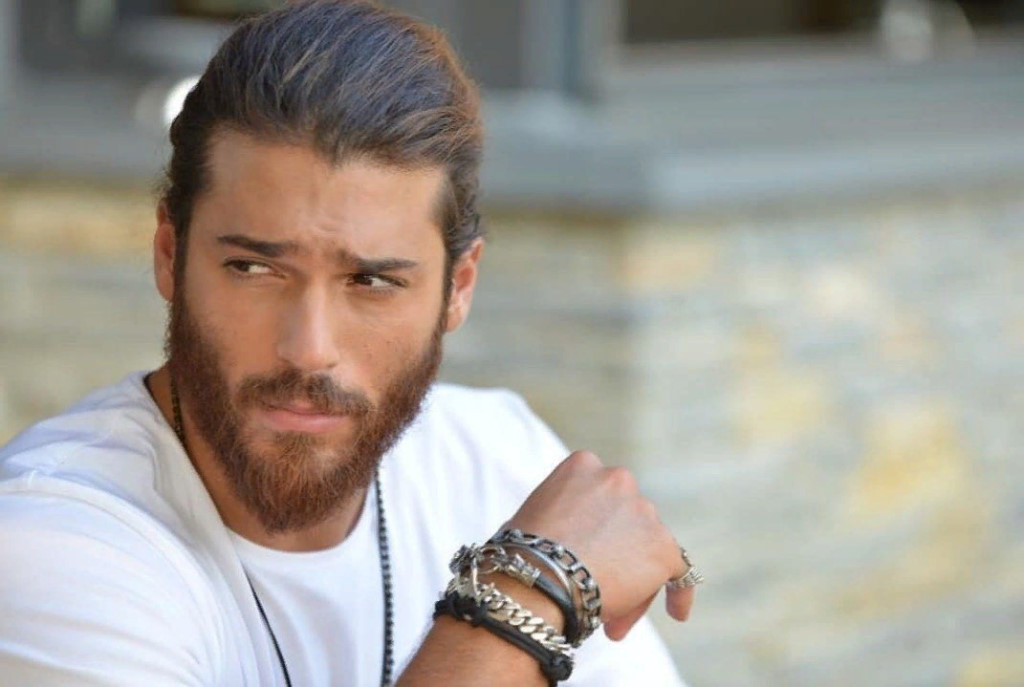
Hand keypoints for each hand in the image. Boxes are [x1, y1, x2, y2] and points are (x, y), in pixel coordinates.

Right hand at [504, 450, 695, 640]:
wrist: (538, 579)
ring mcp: (643, 511)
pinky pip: (679, 569)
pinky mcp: (662, 547)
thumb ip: (560, 514)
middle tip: (594, 589)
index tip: (582, 557)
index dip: (593, 531)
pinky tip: (676, 612)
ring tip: (609, 618)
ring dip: (630, 580)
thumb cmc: (522, 554)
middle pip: (625, 523)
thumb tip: (564, 538)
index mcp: (583, 465)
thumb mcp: (535, 514)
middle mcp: (618, 479)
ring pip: (645, 550)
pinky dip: (678, 592)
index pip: (599, 498)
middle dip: (613, 557)